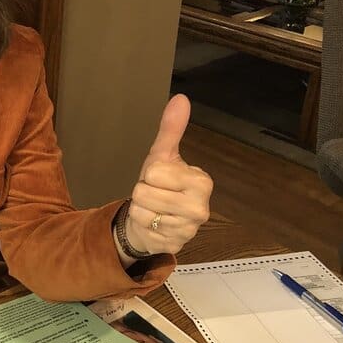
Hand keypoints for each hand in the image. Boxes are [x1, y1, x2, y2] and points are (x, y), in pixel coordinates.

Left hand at [125, 95, 211, 255]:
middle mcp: (200, 207)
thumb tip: (180, 99)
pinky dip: (142, 223)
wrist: (154, 220)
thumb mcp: (162, 156)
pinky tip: (154, 223)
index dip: (150, 174)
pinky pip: (142, 226)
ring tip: (154, 208)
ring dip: (141, 208)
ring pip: (141, 208)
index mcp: (201, 181)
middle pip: (144, 190)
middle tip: (155, 195)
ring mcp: (189, 229)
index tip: (160, 180)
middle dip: (143, 191)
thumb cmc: (159, 186)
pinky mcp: (173, 243)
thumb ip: (171, 129)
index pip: (154, 171)